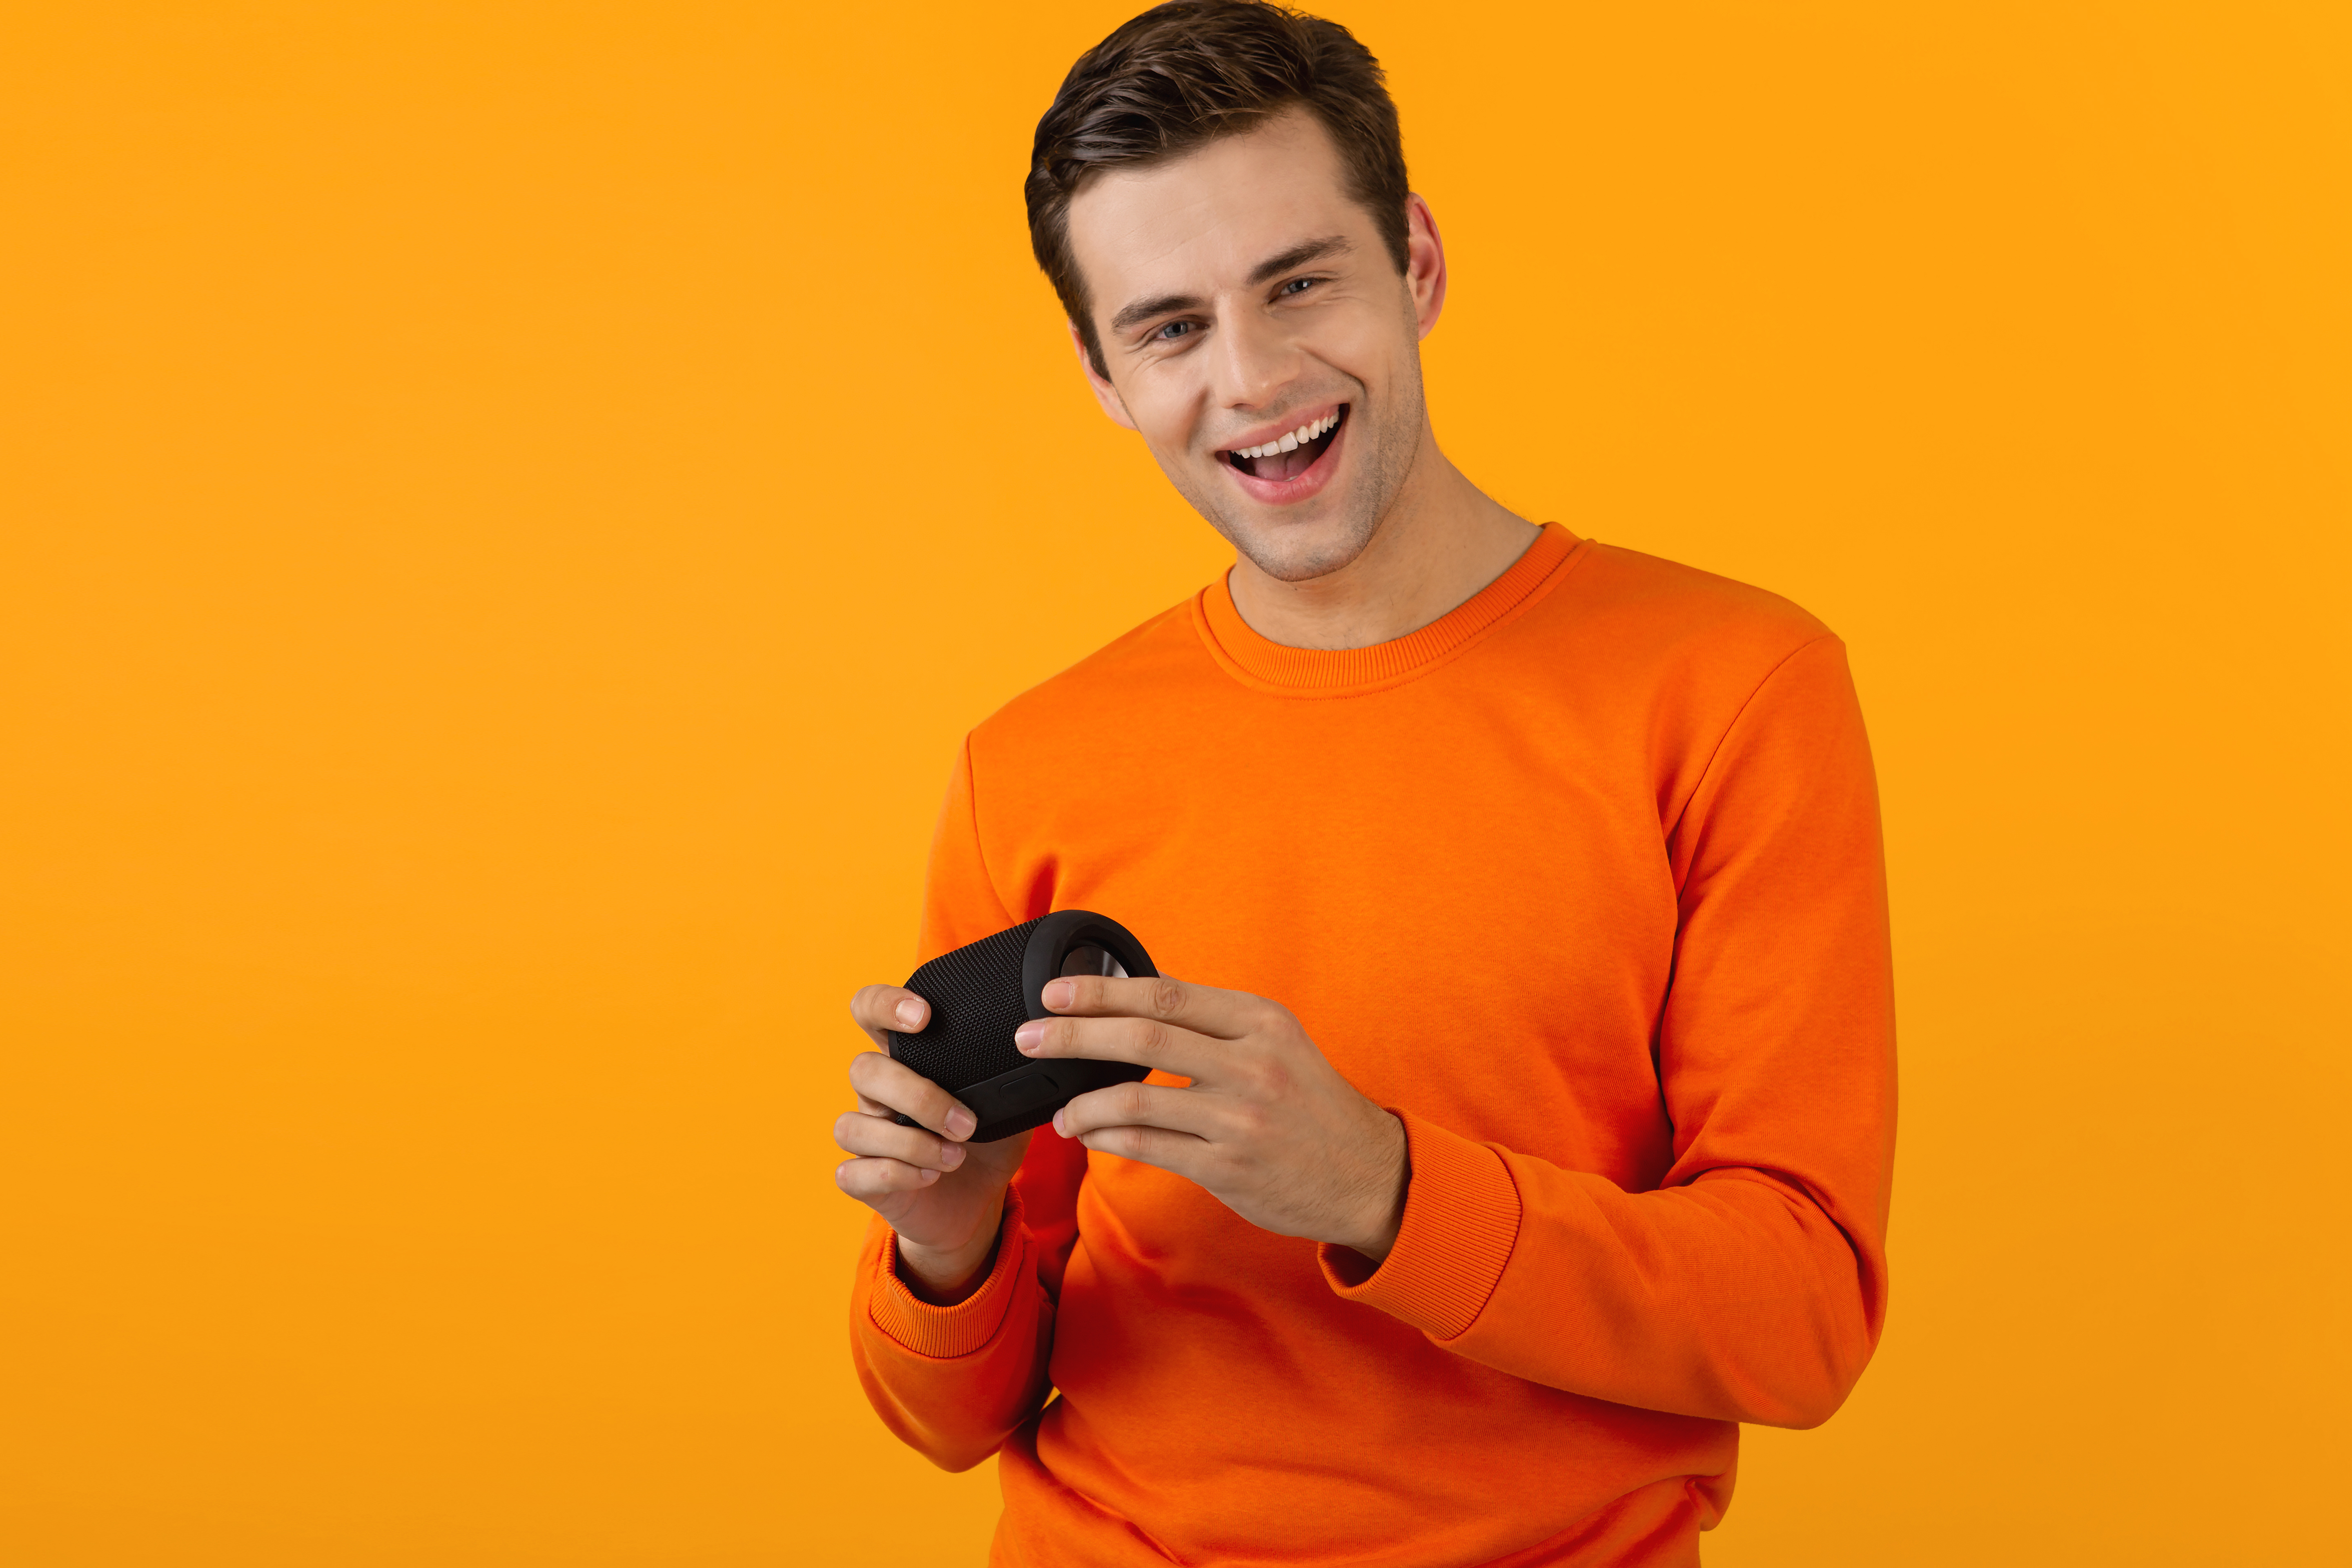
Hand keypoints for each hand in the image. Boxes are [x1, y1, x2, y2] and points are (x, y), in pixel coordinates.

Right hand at [834, 984, 1032, 1302]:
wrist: (975, 1205)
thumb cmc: (987, 1143)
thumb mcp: (1008, 1103)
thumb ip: (1014, 1074)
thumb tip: (1047, 1044)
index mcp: (907, 1060)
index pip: (870, 1010)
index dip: (885, 1004)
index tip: (924, 1016)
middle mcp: (877, 1093)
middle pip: (863, 1070)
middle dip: (918, 1095)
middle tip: (967, 1123)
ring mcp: (866, 1135)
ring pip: (852, 1125)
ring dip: (910, 1142)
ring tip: (956, 1157)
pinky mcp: (863, 1178)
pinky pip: (852, 1172)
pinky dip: (895, 1173)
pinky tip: (930, 1176)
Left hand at [1015, 974, 1408, 1260]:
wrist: (1368, 1173)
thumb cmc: (1310, 1103)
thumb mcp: (1275, 1043)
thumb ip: (1214, 1024)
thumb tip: (1133, 1004)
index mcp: (1259, 1021)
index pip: (1166, 994)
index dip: (1102, 989)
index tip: (1055, 991)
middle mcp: (1251, 1063)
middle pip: (1142, 1036)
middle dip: (1073, 1034)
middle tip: (1030, 1037)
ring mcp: (1239, 1118)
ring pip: (1135, 1098)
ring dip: (1083, 1103)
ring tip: (1061, 1111)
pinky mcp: (1228, 1167)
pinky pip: (1149, 1147)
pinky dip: (1111, 1138)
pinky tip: (1093, 1136)